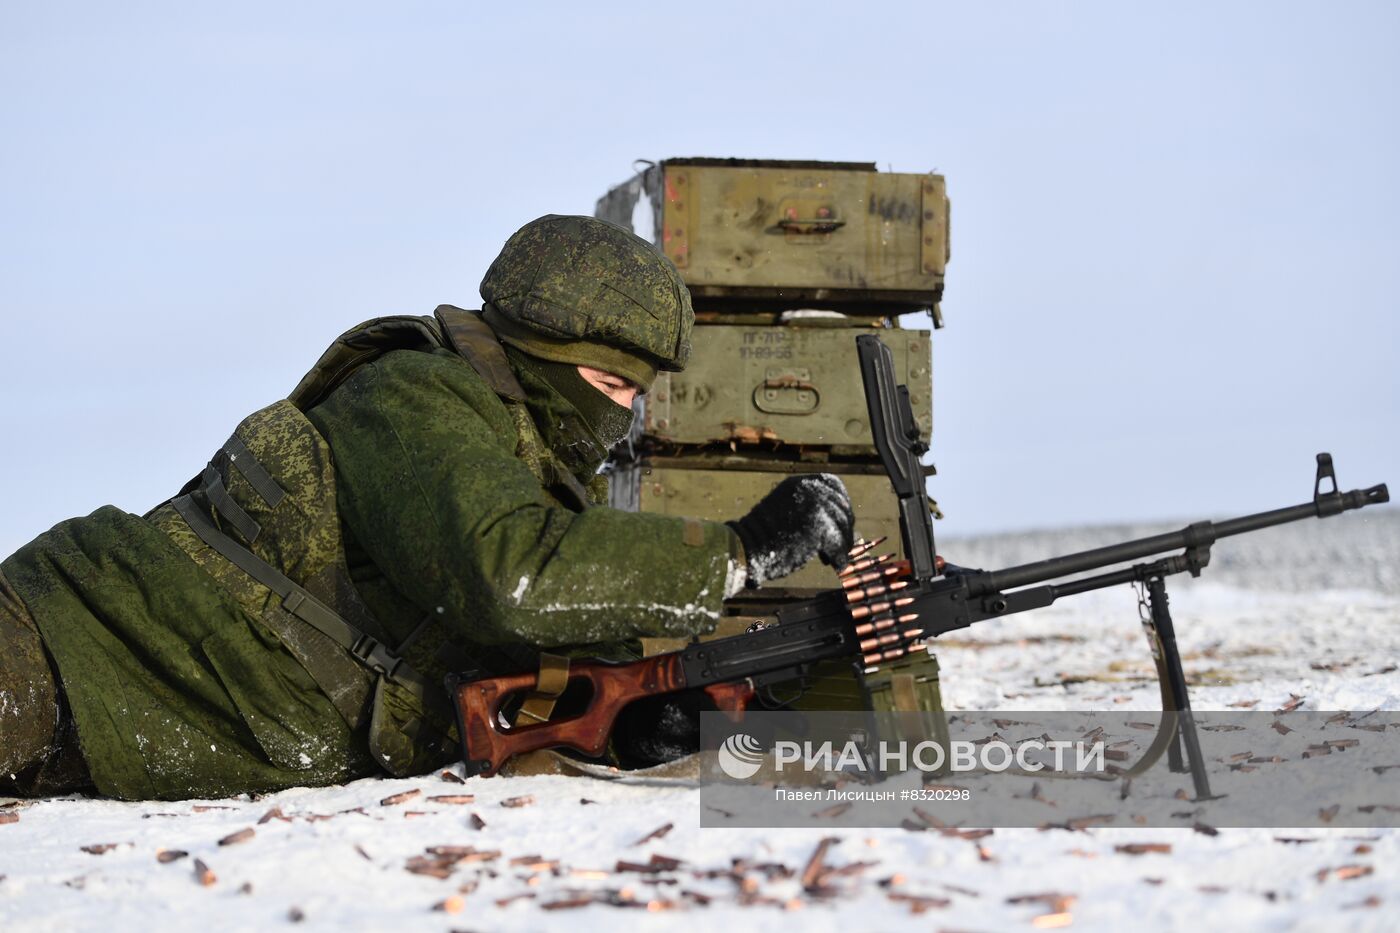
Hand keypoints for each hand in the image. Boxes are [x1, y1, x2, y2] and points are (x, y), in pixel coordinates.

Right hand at [726, 474, 854, 586]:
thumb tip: (838, 525)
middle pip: (841, 507)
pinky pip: (838, 545)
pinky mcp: (819, 527)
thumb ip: (808, 511)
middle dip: (844, 528)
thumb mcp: (785, 511)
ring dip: (841, 545)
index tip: (843, 518)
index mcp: (798, 483)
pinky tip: (835, 565)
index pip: (832, 483)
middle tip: (841, 545)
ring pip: (842, 527)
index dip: (842, 501)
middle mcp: (808, 489)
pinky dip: (839, 557)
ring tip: (833, 558)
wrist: (745, 547)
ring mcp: (814, 507)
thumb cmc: (762, 536)